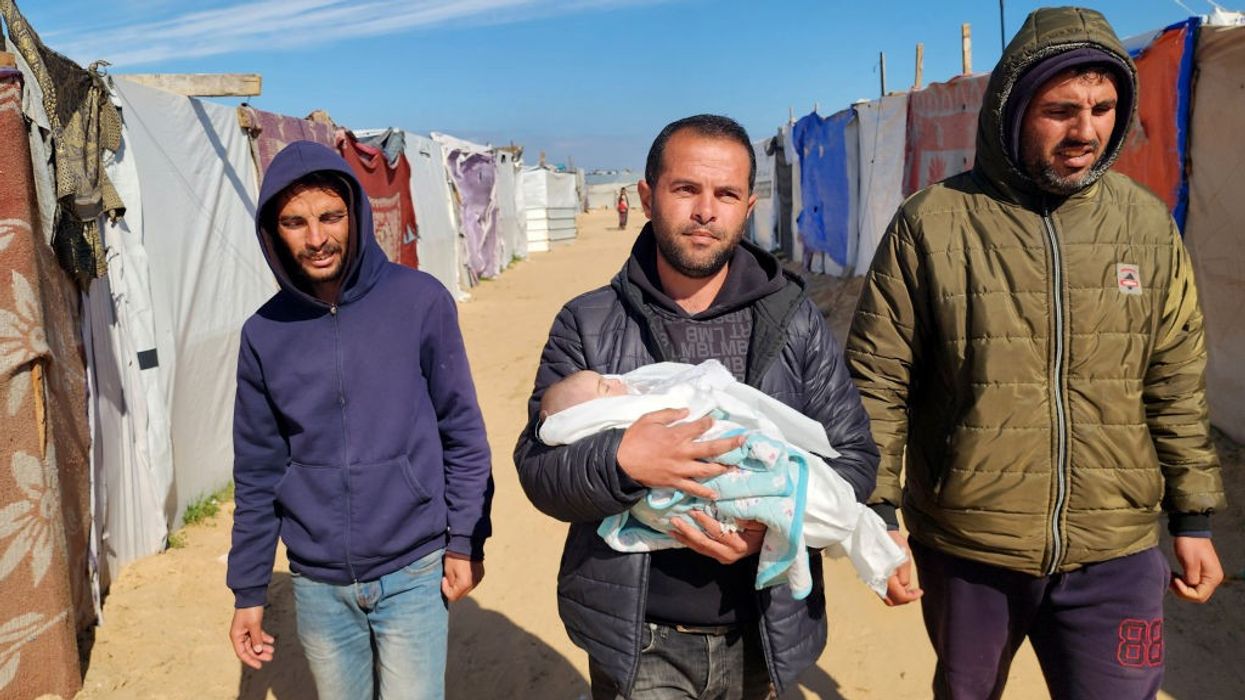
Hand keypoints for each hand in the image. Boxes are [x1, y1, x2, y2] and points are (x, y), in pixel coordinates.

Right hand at [229, 606, 274, 669]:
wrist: (251, 596)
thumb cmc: (250, 610)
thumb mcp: (254, 625)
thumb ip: (256, 638)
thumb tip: (258, 651)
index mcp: (236, 636)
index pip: (242, 653)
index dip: (250, 660)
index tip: (259, 665)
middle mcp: (239, 634)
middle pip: (249, 648)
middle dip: (259, 654)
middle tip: (270, 657)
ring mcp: (245, 630)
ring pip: (254, 642)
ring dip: (263, 646)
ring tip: (272, 650)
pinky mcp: (252, 625)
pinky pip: (257, 635)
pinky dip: (264, 638)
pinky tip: (272, 640)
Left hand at [441, 552, 484, 601]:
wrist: (467, 543)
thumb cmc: (455, 556)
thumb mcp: (448, 570)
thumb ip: (450, 583)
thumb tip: (451, 587)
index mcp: (465, 584)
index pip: (453, 597)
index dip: (446, 590)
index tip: (444, 579)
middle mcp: (473, 584)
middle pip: (461, 595)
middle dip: (453, 589)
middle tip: (448, 578)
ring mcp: (478, 579)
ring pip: (467, 589)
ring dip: (460, 585)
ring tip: (456, 574)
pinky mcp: (481, 574)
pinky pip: (472, 583)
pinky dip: (467, 581)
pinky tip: (463, 572)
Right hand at [616, 409, 743, 499]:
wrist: (620, 462)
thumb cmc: (634, 438)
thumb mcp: (649, 419)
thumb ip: (669, 414)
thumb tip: (686, 410)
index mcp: (677, 435)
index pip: (700, 427)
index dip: (709, 423)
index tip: (713, 421)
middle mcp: (683, 452)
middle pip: (712, 449)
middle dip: (729, 444)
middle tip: (743, 440)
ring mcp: (680, 469)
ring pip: (707, 470)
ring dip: (722, 468)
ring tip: (734, 467)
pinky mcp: (675, 482)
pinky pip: (693, 488)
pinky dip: (705, 492)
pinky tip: (715, 494)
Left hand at [670, 512, 764, 564]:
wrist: (770, 538)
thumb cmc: (764, 525)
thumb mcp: (757, 517)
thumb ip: (742, 512)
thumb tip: (721, 505)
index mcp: (739, 545)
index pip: (718, 532)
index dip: (704, 522)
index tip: (693, 511)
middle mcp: (730, 555)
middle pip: (704, 544)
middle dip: (688, 532)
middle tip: (675, 521)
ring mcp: (724, 558)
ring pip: (700, 549)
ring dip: (685, 538)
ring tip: (671, 529)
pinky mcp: (720, 557)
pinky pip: (702, 549)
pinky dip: (690, 542)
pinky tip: (679, 535)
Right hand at [881, 530, 922, 606]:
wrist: (881, 532)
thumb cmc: (894, 544)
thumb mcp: (904, 560)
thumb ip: (904, 578)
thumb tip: (904, 587)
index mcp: (886, 577)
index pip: (900, 596)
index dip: (912, 596)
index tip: (921, 591)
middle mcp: (877, 581)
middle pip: (891, 601)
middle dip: (904, 599)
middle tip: (914, 592)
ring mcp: (874, 579)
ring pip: (886, 596)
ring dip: (898, 595)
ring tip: (907, 586)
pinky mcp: (873, 576)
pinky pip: (883, 589)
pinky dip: (892, 590)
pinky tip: (899, 582)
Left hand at [1170, 537, 1222, 602]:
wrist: (1190, 530)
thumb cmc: (1189, 544)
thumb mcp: (1189, 562)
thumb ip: (1191, 578)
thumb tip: (1190, 587)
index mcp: (1213, 577)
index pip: (1199, 596)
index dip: (1185, 592)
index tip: (1175, 580)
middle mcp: (1213, 579)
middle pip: (1198, 596)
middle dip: (1183, 592)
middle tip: (1171, 581)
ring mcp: (1208, 576)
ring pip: (1195, 591)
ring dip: (1182, 588)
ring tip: (1172, 578)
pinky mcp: (1201, 572)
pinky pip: (1193, 584)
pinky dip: (1183, 583)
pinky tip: (1175, 577)